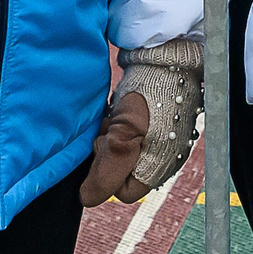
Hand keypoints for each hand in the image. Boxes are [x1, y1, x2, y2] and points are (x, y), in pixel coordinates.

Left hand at [83, 36, 200, 202]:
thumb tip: (86, 198)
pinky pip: (127, 134)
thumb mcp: (124, 135)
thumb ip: (107, 171)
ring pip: (120, 152)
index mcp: (161, 168)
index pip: (121, 191)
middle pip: (119, 171)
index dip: (107, 172)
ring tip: (115, 115)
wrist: (165, 55)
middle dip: (108, 152)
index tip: (106, 144)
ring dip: (111, 136)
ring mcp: (159, 140)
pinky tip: (120, 109)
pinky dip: (118, 124)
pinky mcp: (154, 122)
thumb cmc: (149, 93)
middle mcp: (162, 158)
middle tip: (110, 127)